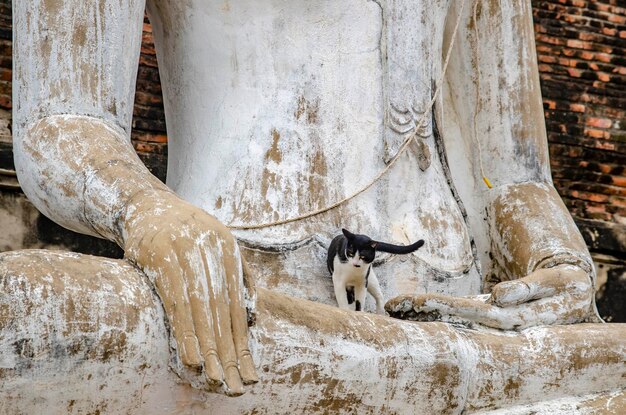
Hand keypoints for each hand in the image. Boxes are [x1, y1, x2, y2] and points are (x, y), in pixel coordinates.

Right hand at [123, 189, 256, 394]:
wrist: (145, 204)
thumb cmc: (183, 233)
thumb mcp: (216, 247)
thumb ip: (238, 278)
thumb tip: (253, 319)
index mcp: (228, 249)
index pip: (237, 306)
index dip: (243, 341)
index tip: (248, 372)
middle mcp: (212, 249)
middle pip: (223, 312)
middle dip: (229, 352)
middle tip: (235, 385)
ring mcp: (187, 252)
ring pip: (202, 310)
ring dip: (209, 348)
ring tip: (215, 378)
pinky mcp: (161, 257)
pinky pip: (177, 302)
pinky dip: (185, 331)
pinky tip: (191, 356)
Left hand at [385, 264, 594, 329]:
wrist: (574, 293)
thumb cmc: (565, 286)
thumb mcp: (555, 284)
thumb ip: (528, 289)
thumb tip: (498, 295)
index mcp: (509, 314)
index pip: (469, 309)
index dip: (442, 305)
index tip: (418, 301)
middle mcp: (495, 318)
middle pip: (452, 315)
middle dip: (421, 310)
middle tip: (390, 306)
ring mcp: (490, 315)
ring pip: (452, 314)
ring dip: (424, 312)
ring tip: (393, 308)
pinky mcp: (490, 309)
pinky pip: (460, 309)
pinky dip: (438, 308)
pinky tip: (416, 309)